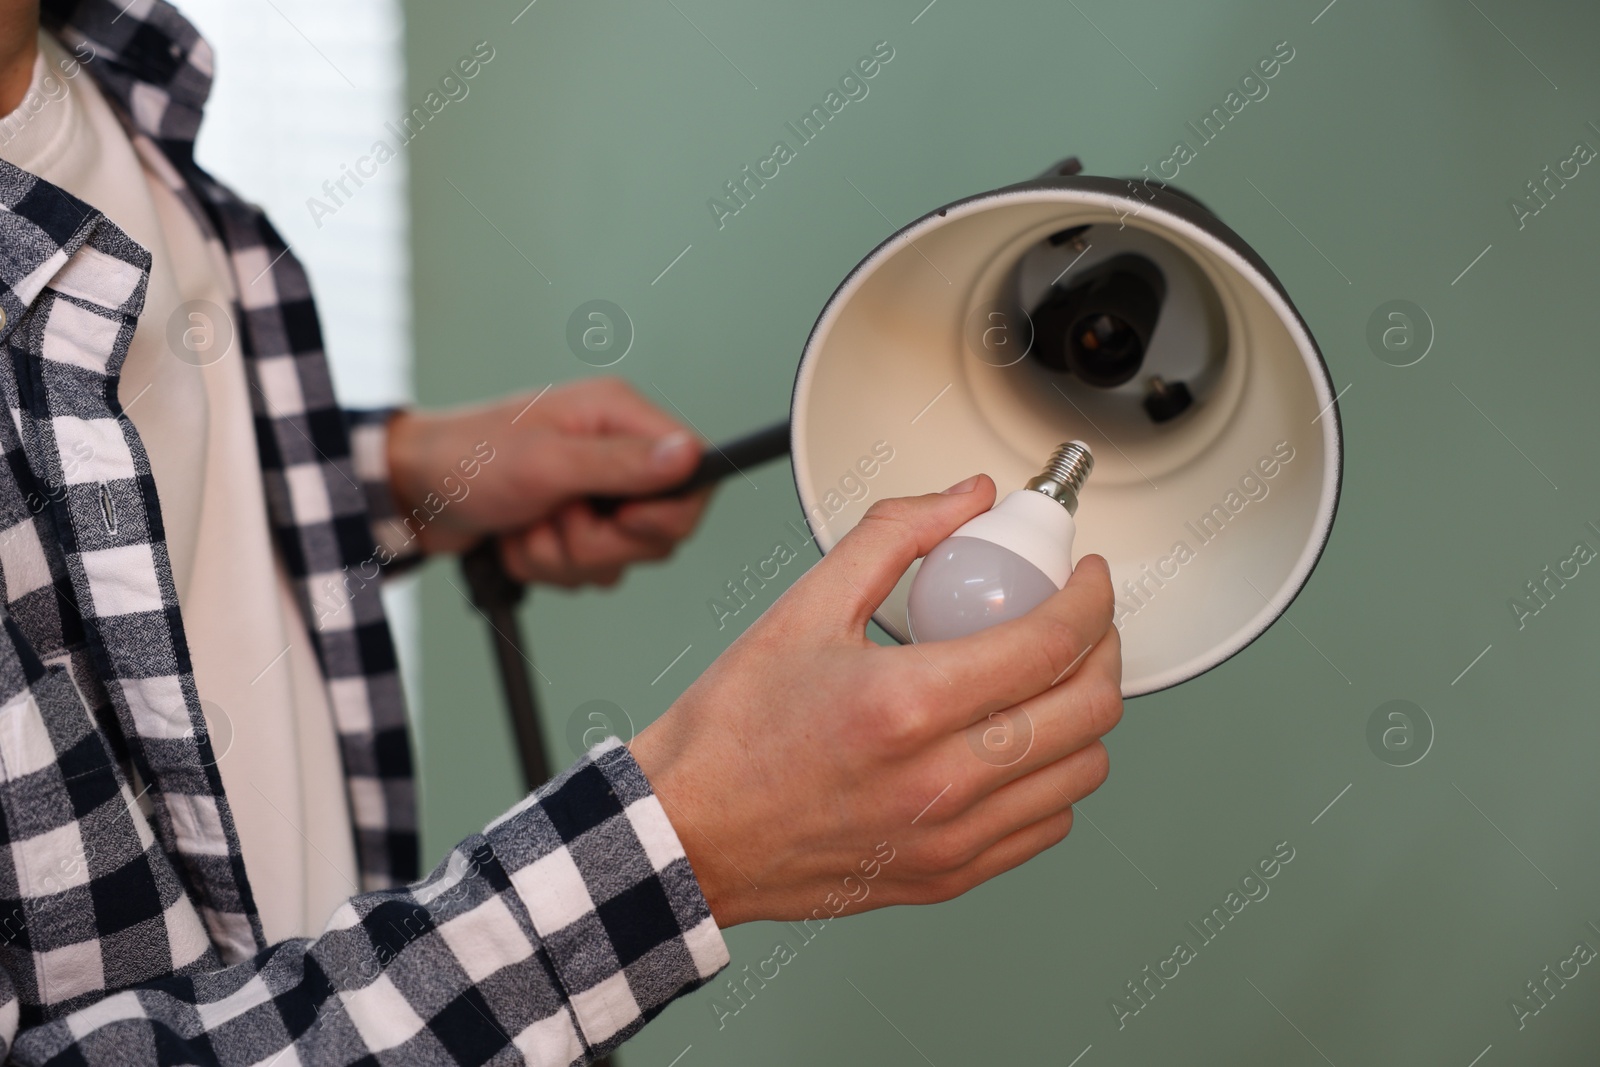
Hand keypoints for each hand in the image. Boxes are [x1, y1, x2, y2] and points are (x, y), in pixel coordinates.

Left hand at [386, 378, 710, 586]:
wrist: (412, 494)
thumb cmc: (468, 459)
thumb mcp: (545, 462)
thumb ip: (621, 464)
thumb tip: (690, 455)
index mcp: (620, 418)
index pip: (694, 474)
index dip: (667, 512)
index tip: (621, 519)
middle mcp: (617, 453)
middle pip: (660, 529)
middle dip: (599, 542)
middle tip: (555, 518)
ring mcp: (596, 494)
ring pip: (622, 558)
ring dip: (565, 557)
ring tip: (526, 523)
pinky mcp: (575, 528)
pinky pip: (589, 572)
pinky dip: (547, 566)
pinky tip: (518, 537)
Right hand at [629, 474, 1122, 927]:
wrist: (689, 832)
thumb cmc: (731, 732)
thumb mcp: (804, 607)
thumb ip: (894, 535)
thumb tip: (968, 497)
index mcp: (907, 704)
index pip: (1052, 643)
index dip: (1090, 598)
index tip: (1088, 578)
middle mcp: (940, 779)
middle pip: (1089, 711)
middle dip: (1104, 649)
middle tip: (1080, 620)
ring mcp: (950, 836)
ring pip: (1081, 772)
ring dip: (1083, 715)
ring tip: (1048, 680)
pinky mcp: (947, 874)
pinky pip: (1046, 825)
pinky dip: (1052, 777)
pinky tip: (1016, 744)